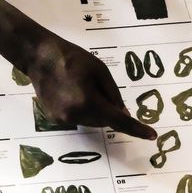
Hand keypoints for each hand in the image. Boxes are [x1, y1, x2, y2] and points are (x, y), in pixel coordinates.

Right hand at [27, 36, 156, 139]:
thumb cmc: (73, 59)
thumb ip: (113, 94)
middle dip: (109, 109)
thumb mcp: (100, 71)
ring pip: (91, 121)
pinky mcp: (54, 119)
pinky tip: (71, 92)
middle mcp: (76, 116)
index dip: (136, 129)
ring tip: (82, 86)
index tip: (152, 135)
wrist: (39, 57)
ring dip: (95, 110)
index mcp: (89, 102)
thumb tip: (123, 114)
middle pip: (104, 121)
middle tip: (100, 88)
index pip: (119, 120)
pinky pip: (77, 119)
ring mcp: (63, 119)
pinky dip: (81, 110)